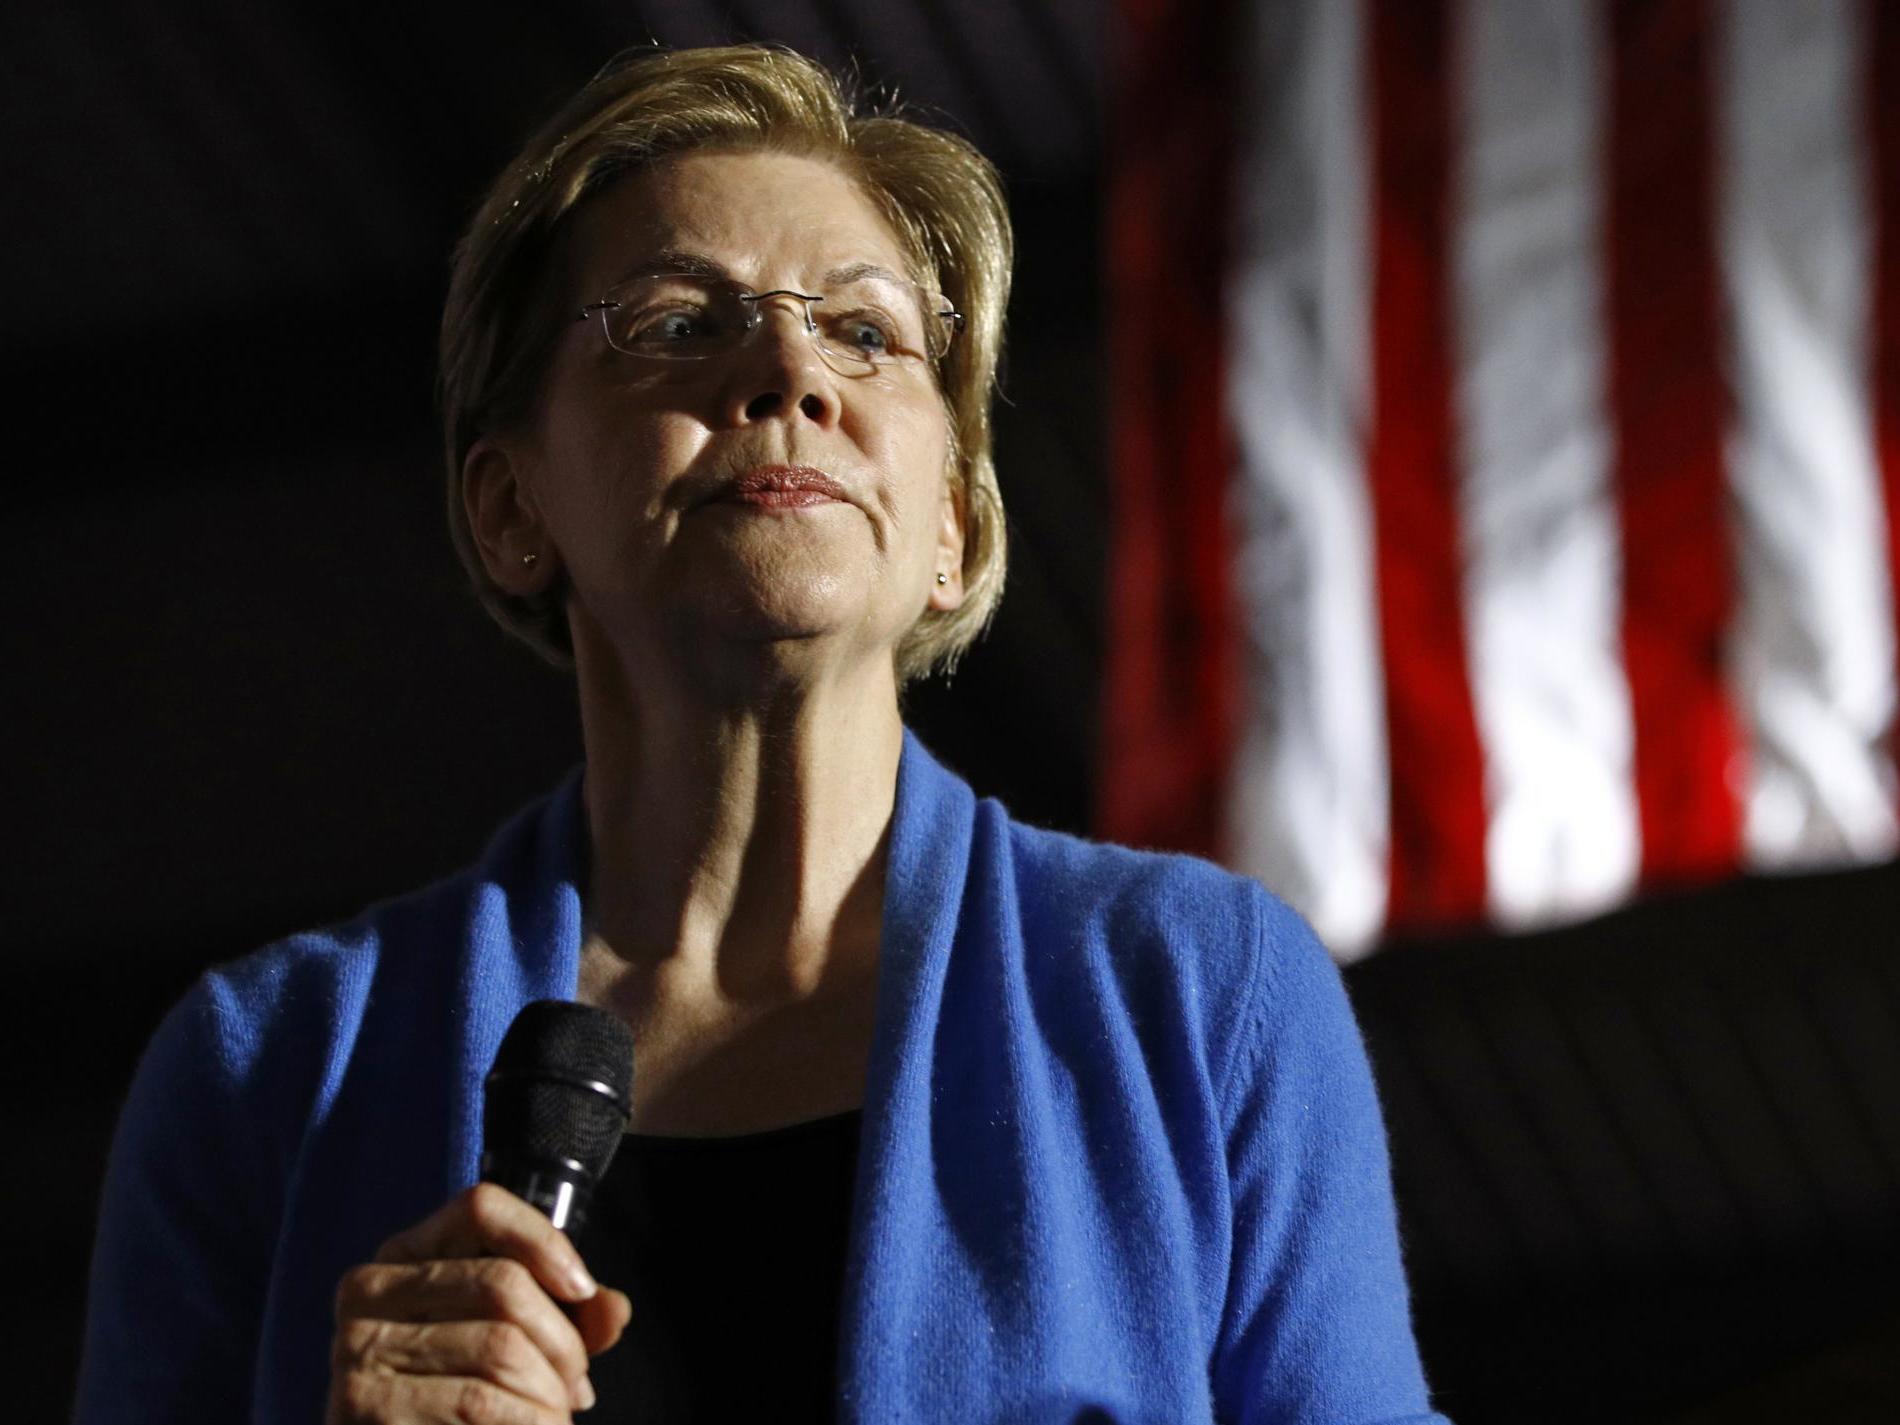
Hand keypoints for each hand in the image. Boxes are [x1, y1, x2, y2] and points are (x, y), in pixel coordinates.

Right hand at [327, 1183, 631, 1422]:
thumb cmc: (452, 1401)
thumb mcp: (510, 1342)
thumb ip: (566, 1318)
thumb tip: (613, 1310)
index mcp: (402, 1257)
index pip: (480, 1208)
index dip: (543, 1239)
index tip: (583, 1288)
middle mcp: (368, 1292)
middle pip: (503, 1282)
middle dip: (563, 1341)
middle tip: (576, 1384)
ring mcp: (359, 1350)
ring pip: (501, 1347)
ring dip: (550, 1393)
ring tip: (555, 1416)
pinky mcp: (365, 1406)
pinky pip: (479, 1401)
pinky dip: (531, 1422)